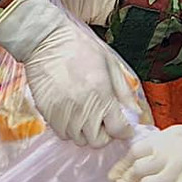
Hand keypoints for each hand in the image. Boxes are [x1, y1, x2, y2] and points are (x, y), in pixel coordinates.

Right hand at [0, 0, 141, 146]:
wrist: (46, 40)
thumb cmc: (79, 47)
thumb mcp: (110, 63)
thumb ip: (124, 90)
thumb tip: (135, 111)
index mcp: (101, 94)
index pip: (117, 130)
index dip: (123, 131)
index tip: (123, 126)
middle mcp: (82, 108)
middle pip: (97, 141)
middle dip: (104, 134)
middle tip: (104, 121)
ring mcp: (63, 112)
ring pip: (78, 139)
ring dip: (86, 132)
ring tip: (87, 116)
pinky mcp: (47, 112)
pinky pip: (61, 133)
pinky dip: (69, 129)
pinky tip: (72, 114)